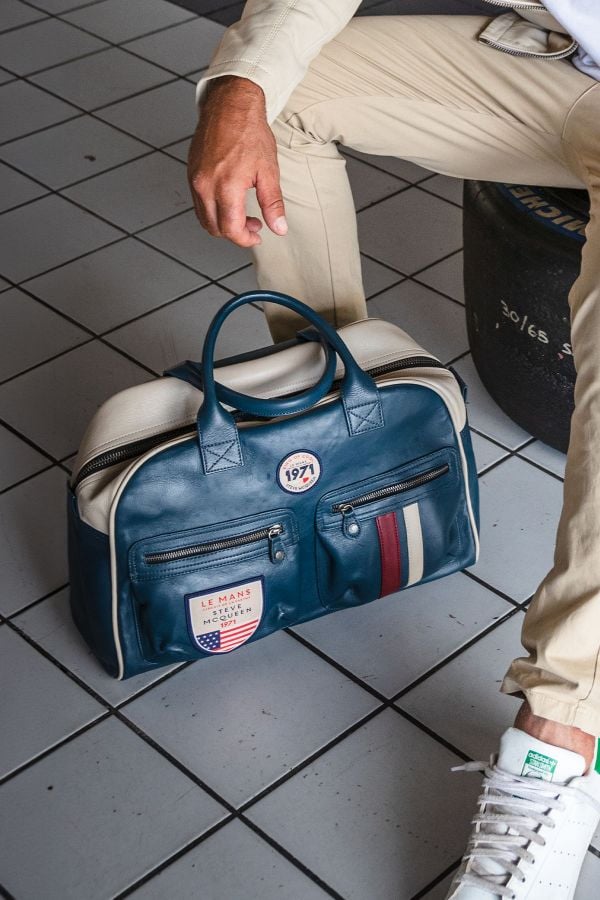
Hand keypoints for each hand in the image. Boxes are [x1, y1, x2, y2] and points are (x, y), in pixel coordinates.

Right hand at [188, 75, 286, 247]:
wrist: (230, 105)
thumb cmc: (249, 132)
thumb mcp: (268, 171)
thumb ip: (272, 203)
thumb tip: (279, 228)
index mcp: (226, 186)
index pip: (231, 229)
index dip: (245, 239)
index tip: (257, 236)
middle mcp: (205, 185)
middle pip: (214, 228)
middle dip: (235, 233)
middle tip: (254, 224)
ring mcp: (195, 179)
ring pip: (204, 218)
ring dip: (222, 224)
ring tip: (242, 213)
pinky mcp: (191, 173)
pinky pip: (198, 203)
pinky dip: (213, 210)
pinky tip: (229, 200)